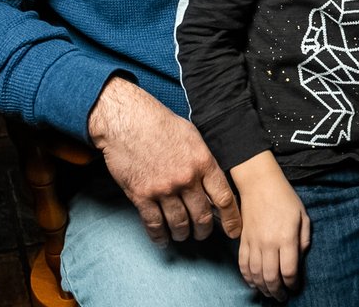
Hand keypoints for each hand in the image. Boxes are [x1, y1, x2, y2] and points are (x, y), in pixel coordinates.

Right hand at [87, 77, 241, 246]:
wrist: (126, 120)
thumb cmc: (159, 123)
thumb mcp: (191, 136)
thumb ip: (203, 161)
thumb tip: (211, 184)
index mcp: (202, 162)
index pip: (224, 198)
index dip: (231, 219)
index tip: (233, 231)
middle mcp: (186, 178)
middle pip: (202, 217)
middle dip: (204, 230)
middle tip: (202, 233)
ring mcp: (163, 189)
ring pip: (179, 224)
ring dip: (182, 234)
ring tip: (182, 235)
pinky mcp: (141, 195)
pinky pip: (154, 224)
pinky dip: (160, 236)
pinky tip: (162, 239)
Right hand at [230, 151, 310, 301]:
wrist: (258, 183)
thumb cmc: (284, 197)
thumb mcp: (302, 216)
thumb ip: (304, 239)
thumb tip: (300, 257)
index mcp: (286, 237)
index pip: (288, 271)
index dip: (292, 284)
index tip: (295, 287)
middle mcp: (268, 243)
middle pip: (270, 277)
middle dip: (277, 292)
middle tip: (282, 297)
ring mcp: (253, 242)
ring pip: (255, 274)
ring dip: (262, 288)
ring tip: (269, 293)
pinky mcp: (242, 239)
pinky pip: (242, 264)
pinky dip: (247, 277)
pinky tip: (253, 283)